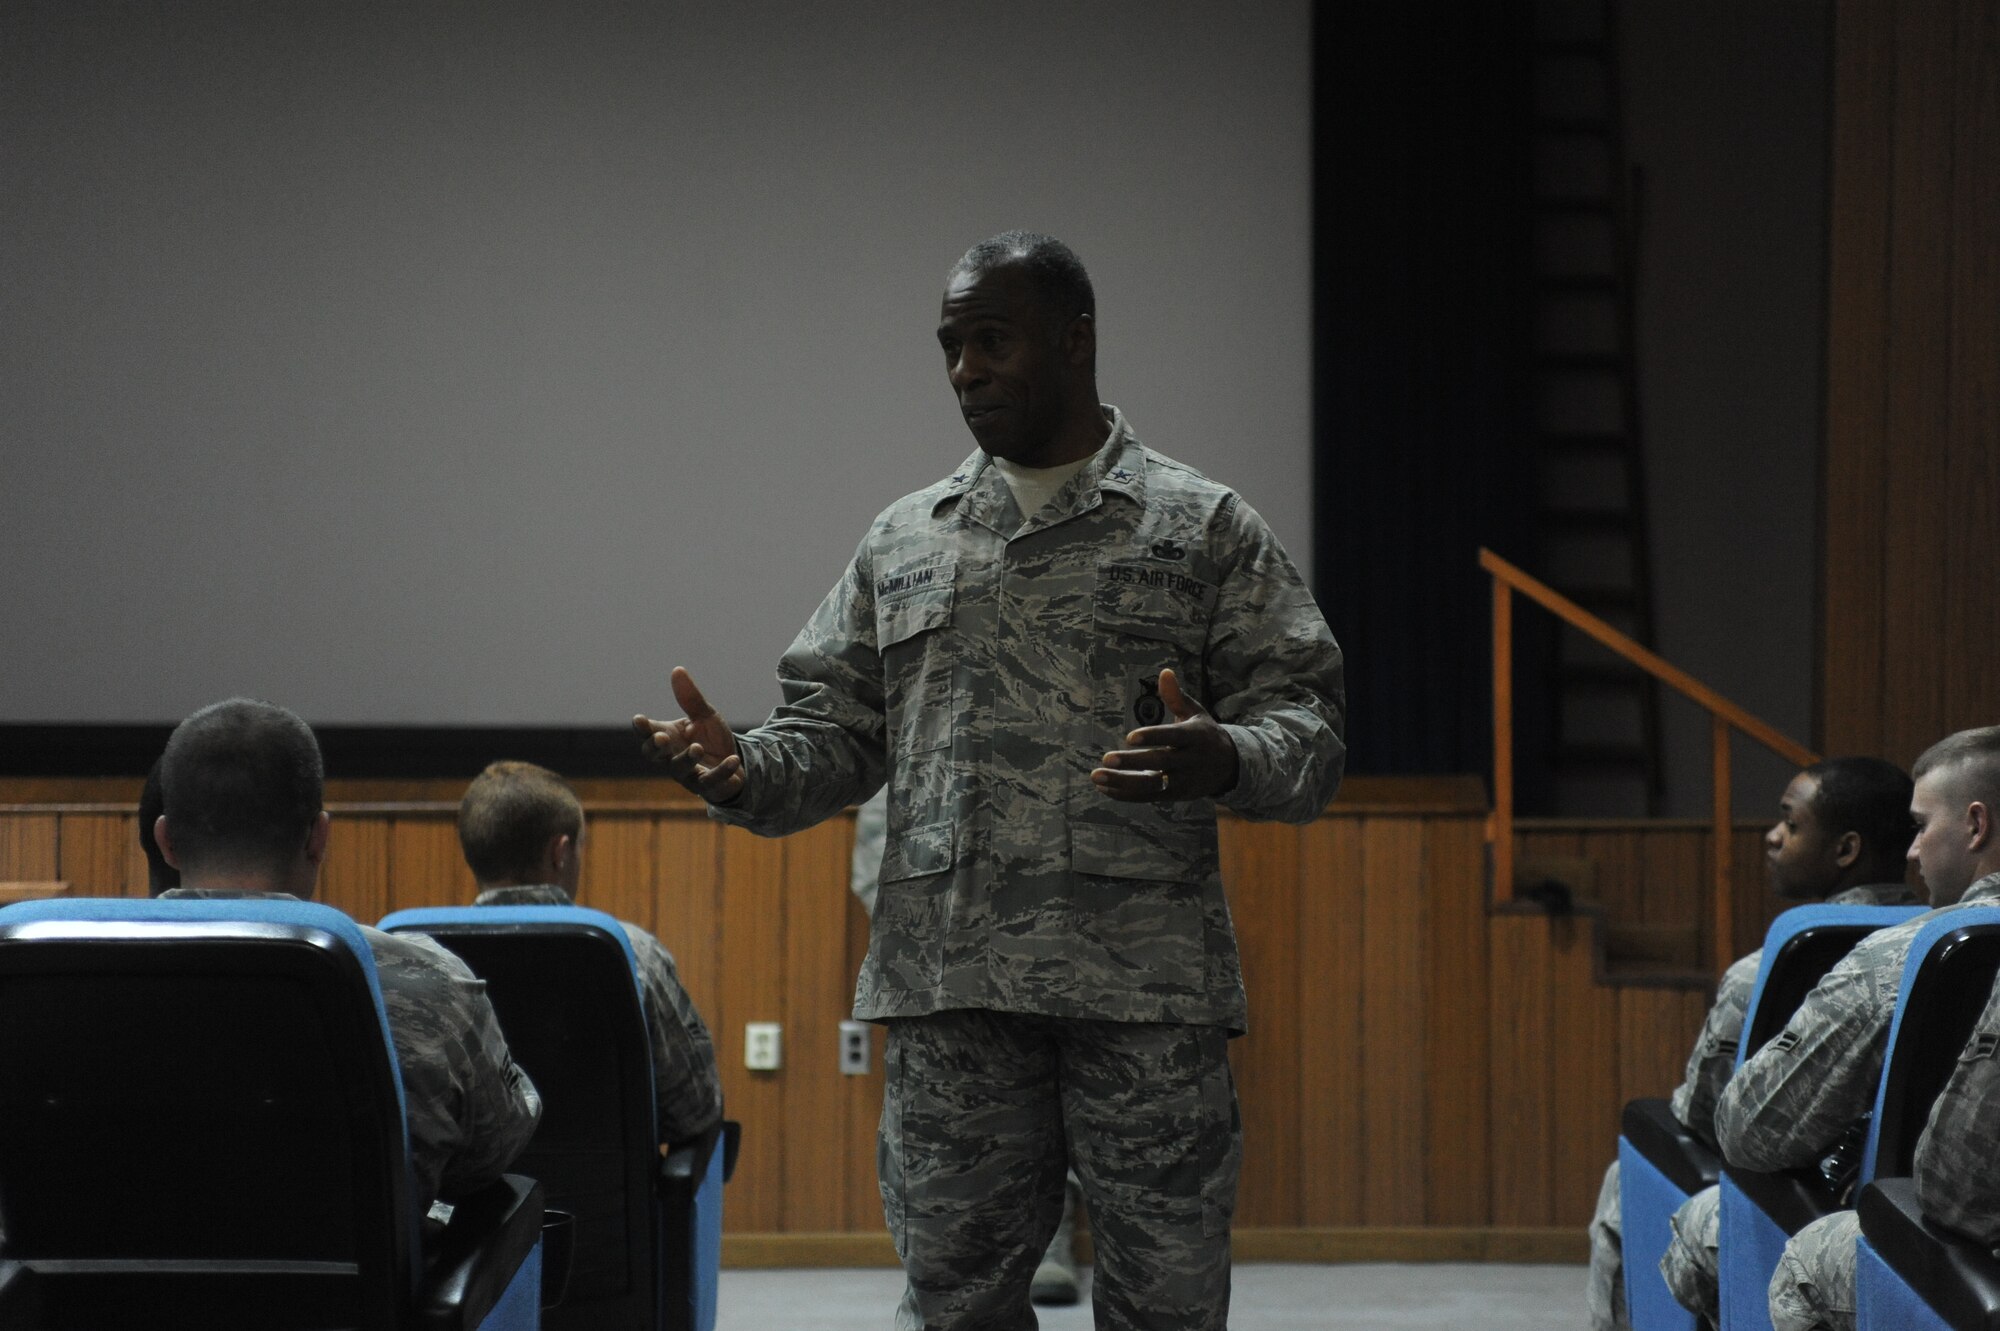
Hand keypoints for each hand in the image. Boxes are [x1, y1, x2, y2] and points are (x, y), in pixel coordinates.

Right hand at [631, 667, 745, 802]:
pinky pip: (711, 780)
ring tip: (697, 747)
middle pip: (654, 755)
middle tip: (660, 738)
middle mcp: (671, 757)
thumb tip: (677, 670)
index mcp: (668, 737)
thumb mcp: (705, 716)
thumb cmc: (712, 739)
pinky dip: (722, 771)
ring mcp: (688, 774)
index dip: (642, 727)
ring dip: (687, 758)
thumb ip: (690, 698)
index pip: (648, 733)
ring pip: (679, 769)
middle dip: (655, 747)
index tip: (638, 719)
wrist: (735, 763)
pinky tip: (733, 760)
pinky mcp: (706, 786)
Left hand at [1091, 668, 1238, 802]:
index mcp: (1196, 736)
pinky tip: (1104, 788)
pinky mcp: (1176, 795)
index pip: (1173, 737)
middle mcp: (1191, 760)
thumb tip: (1164, 672)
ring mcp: (1184, 781)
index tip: (1129, 737)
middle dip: (1132, 762)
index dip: (1153, 737)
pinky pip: (1149, 797)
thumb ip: (1176, 696)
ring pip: (1152, 785)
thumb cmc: (1204, 734)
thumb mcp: (1196, 713)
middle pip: (1160, 763)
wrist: (1230, 766)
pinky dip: (1126, 794)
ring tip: (1096, 776)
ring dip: (1122, 782)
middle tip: (1106, 759)